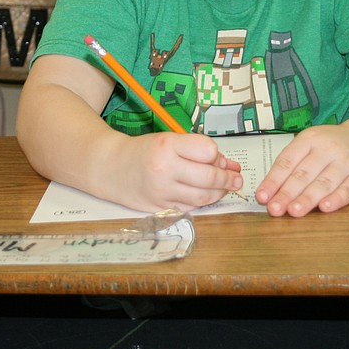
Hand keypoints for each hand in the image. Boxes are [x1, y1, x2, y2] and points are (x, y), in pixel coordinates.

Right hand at [109, 131, 242, 212]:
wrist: (111, 168)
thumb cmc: (143, 151)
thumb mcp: (168, 140)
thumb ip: (197, 150)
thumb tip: (228, 164)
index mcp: (167, 145)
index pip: (208, 150)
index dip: (217, 155)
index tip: (218, 157)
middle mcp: (164, 169)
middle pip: (209, 176)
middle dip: (228, 178)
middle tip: (237, 178)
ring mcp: (162, 191)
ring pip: (203, 196)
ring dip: (220, 193)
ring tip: (226, 188)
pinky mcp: (160, 208)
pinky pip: (191, 208)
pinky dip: (202, 203)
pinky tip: (206, 196)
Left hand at [254, 125, 348, 216]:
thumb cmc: (330, 146)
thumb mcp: (309, 145)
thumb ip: (291, 165)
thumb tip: (269, 191)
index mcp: (310, 138)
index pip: (287, 161)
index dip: (273, 180)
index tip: (262, 197)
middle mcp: (328, 148)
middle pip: (304, 173)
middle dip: (287, 193)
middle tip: (274, 209)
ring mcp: (346, 162)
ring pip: (324, 182)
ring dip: (308, 198)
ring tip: (294, 211)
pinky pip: (348, 189)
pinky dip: (337, 199)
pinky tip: (325, 207)